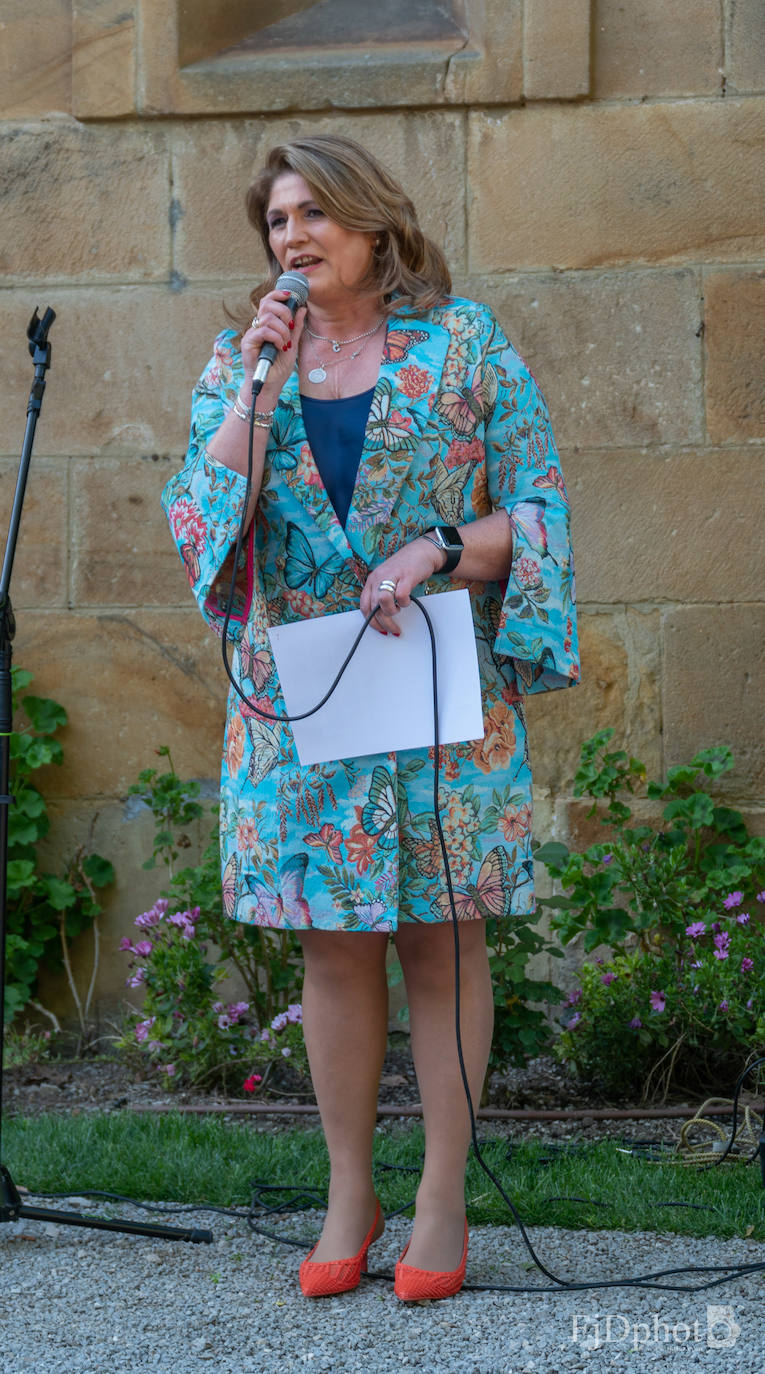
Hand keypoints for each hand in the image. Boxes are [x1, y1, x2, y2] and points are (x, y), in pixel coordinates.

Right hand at [241, 287, 306, 405]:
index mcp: (267, 324)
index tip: (291, 296)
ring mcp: (252, 334)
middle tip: (290, 327)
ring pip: (268, 318)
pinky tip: (280, 346)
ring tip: (286, 343)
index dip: (278, 294)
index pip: (269, 301)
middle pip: (267, 304)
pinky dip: (276, 337)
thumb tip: (302, 308)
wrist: (271, 384)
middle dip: (284, 311)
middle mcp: (258, 326)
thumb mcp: (292, 344)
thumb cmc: (279, 366)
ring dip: (282, 330)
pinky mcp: (248, 342)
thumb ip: (295, 327)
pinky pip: (264, 331)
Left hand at [360, 537, 446, 635]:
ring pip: (383, 601)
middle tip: (392, 629)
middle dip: (383, 623)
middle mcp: (378, 578)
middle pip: (374, 607)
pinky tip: (407, 601)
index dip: (371, 621)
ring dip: (391, 611)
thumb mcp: (386, 580)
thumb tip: (380, 617)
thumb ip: (380, 595)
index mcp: (372, 580)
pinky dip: (404, 603)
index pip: (364, 606)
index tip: (379, 629)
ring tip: (398, 610)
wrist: (421, 551)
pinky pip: (401, 596)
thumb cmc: (404, 567)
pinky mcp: (406, 576)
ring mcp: (391, 576)